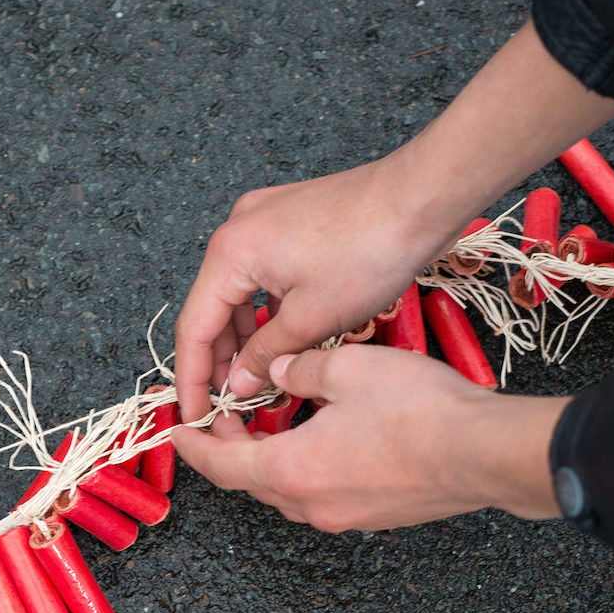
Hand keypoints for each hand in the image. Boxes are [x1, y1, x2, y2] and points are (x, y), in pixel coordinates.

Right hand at [173, 154, 463, 422]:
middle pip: (213, 308)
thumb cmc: (372, 248)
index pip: (194, 328)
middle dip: (221, 359)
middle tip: (231, 403)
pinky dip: (269, 309)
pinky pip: (265, 273)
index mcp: (230, 252)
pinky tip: (286, 338)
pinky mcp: (291, 219)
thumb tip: (238, 382)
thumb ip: (264, 355)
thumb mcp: (311, 320)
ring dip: (247, 336)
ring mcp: (264, 220)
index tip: (195, 415)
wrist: (421, 198)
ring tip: (260, 378)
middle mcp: (238, 229)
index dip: (192, 379)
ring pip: (240, 292)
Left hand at [173, 344, 569, 530]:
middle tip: (226, 413)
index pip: (220, 465)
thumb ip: (302, 367)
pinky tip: (320, 436)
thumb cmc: (421, 412)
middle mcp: (309, 504)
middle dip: (230, 447)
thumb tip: (280, 368)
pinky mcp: (373, 517)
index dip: (193, 445)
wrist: (486, 454)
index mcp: (290, 470)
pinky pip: (322, 493)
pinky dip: (306, 467)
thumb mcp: (348, 367)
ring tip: (273, 419)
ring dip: (270, 457)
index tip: (176, 430)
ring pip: (286, 488)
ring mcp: (342, 517)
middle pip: (250, 480)